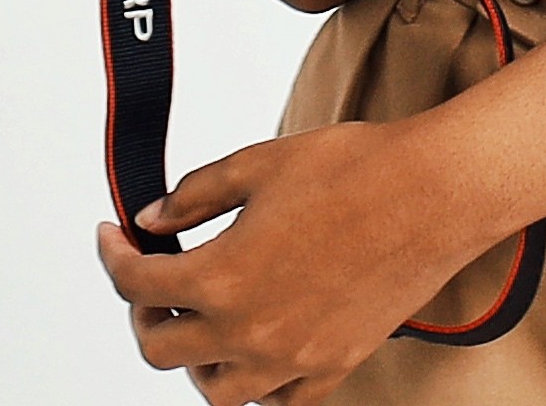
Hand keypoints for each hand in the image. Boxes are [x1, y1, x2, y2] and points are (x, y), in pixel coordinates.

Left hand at [96, 118, 527, 402]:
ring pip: (214, 391)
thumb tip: (151, 218)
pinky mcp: (334, 366)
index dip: (112, 256)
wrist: (433, 192)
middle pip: (160, 349)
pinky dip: (255, 386)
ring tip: (202, 318)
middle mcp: (252, 332)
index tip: (112, 237)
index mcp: (224, 277)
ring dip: (194, 357)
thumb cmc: (354, 169)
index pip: (136, 285)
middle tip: (153, 277)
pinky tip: (254, 348)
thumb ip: (194, 195)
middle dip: (144, 310)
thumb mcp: (256, 164)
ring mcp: (294, 358)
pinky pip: (278, 403)